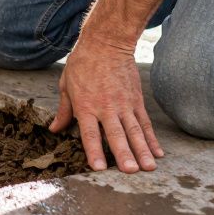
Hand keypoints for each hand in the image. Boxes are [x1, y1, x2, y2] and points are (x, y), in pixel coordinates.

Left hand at [48, 40, 163, 172]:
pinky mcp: (136, 100)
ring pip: (134, 131)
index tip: (99, 168)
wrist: (106, 43)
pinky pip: (145, 123)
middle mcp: (106, 108)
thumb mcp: (66, 86)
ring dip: (142, 150)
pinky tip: (158, 152)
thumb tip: (54, 129)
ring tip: (149, 167)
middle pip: (116, 135)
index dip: (94, 151)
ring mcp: (124, 104)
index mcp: (86, 106)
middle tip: (131, 171)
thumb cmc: (82, 64)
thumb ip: (64, 111)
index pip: (90, 133)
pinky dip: (152, 138)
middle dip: (124, 154)